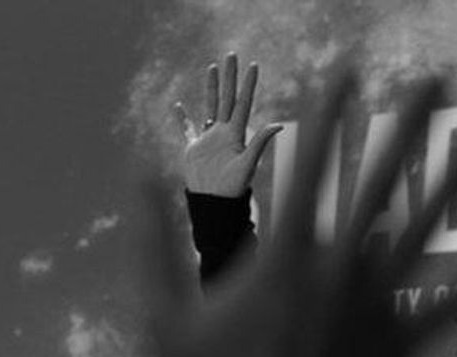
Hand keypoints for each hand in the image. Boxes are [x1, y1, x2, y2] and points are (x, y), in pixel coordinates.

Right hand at [146, 70, 456, 356]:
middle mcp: (337, 269)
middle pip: (379, 180)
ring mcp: (375, 307)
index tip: (348, 68)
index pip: (310, 163)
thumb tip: (137, 164)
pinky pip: (449, 300)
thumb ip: (150, 237)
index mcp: (281, 254)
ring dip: (454, 180)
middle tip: (437, 78)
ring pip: (424, 230)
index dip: (330, 110)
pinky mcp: (400, 346)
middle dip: (408, 124)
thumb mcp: (159, 315)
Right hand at [173, 53, 282, 196]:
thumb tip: (278, 124)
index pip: (242, 103)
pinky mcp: (193, 148)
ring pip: (210, 106)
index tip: (253, 65)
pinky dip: (182, 118)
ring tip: (212, 68)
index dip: (248, 85)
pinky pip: (187, 129)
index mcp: (235, 134)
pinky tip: (178, 106)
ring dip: (211, 88)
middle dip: (229, 77)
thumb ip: (260, 142)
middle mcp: (223, 132)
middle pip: (226, 98)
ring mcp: (208, 139)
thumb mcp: (247, 163)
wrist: (215, 203)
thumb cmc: (233, 188)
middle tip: (232, 54)